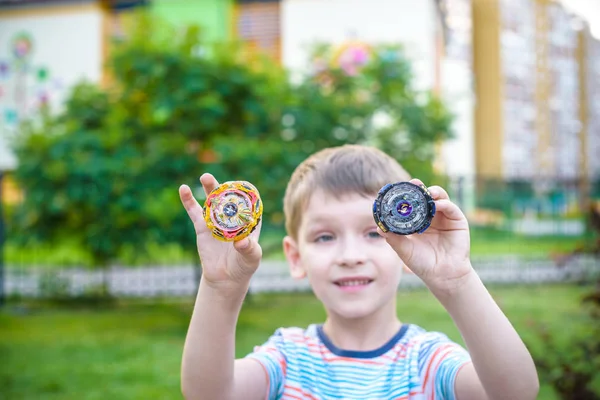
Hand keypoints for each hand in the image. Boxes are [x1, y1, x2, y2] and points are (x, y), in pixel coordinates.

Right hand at [179, 173, 262, 290]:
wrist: (225, 278)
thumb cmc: (244, 266)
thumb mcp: (251, 258)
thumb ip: (248, 249)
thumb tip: (241, 242)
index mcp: (248, 221)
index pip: (249, 202)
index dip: (246, 192)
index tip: (242, 185)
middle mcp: (232, 217)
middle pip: (229, 198)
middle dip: (224, 186)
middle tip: (222, 178)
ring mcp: (217, 220)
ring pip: (212, 201)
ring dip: (209, 188)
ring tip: (205, 176)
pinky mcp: (202, 227)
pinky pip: (195, 212)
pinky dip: (188, 200)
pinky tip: (183, 189)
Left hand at [378, 178, 472, 292]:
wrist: (442, 276)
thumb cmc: (422, 263)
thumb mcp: (404, 249)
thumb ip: (393, 237)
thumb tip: (379, 227)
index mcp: (417, 221)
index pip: (410, 203)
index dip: (405, 195)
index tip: (396, 188)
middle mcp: (430, 216)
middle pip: (424, 196)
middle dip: (418, 188)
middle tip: (413, 183)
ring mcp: (444, 217)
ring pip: (438, 197)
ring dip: (432, 192)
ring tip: (426, 191)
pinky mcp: (457, 220)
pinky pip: (450, 207)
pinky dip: (443, 203)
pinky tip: (435, 205)